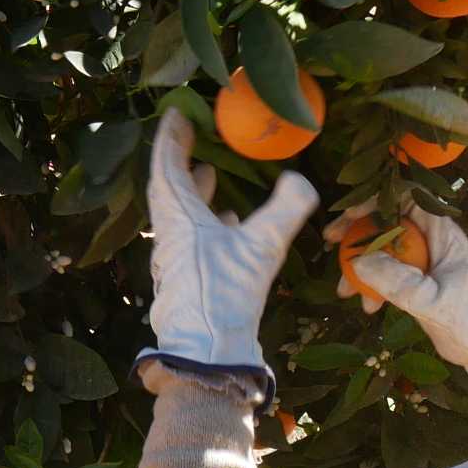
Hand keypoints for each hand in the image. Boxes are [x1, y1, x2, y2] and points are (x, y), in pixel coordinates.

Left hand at [143, 110, 316, 377]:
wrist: (207, 352)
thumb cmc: (226, 295)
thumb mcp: (262, 247)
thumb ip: (285, 208)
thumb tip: (300, 179)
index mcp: (179, 220)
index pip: (167, 168)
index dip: (171, 139)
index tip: (177, 115)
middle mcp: (171, 237)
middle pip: (169, 190)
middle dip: (180, 161)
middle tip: (191, 138)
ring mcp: (175, 260)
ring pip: (179, 216)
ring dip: (191, 192)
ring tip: (208, 175)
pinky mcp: (186, 279)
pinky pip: (191, 238)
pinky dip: (204, 221)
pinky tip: (226, 225)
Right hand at [344, 207, 467, 398]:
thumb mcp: (434, 300)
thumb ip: (397, 281)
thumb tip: (359, 261)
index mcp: (440, 230)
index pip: (402, 199)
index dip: (372, 202)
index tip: (349, 220)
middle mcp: (429, 239)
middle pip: (385, 222)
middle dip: (357, 235)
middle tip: (332, 247)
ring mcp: (422, 261)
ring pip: (382, 251)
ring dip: (360, 267)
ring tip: (346, 293)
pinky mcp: (417, 283)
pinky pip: (387, 275)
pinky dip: (372, 286)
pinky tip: (368, 306)